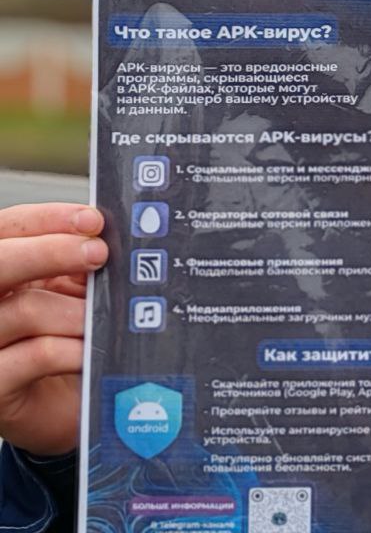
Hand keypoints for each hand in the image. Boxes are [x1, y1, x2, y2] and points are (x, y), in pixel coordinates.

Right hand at [0, 203, 106, 455]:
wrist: (67, 406)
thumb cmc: (68, 340)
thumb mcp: (73, 293)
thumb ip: (79, 264)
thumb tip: (104, 236)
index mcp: (4, 274)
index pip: (7, 230)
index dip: (46, 219)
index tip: (92, 220)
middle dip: (50, 251)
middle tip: (98, 253)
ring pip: (22, 309)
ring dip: (75, 311)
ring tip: (102, 318)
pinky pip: (33, 356)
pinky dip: (70, 349)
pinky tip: (90, 351)